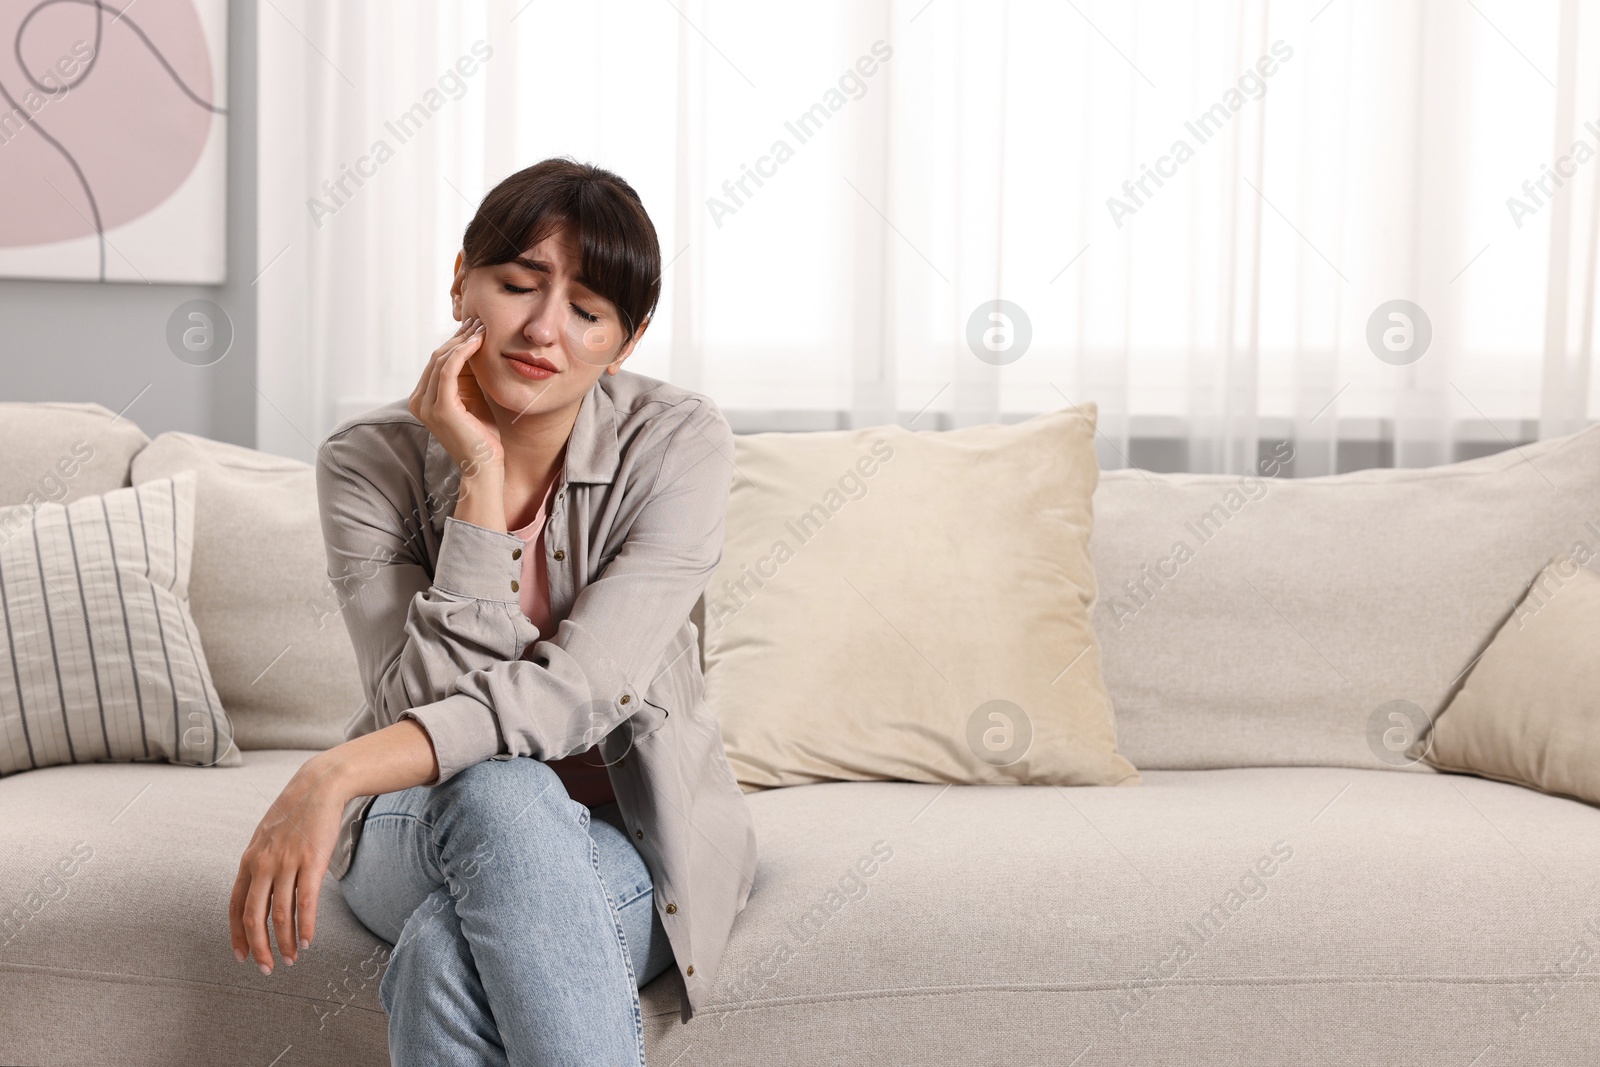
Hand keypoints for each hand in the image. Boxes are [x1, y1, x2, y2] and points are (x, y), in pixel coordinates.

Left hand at [228, 756, 345, 973]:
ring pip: (281, 914)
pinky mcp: (311, 861)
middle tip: (267, 968)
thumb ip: (261, 863)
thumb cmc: (296, 812)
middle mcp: (263, 864)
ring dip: (285, 942)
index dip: (237, 935)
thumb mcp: (267, 837)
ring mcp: (287, 863)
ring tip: (291, 958)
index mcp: (249, 860)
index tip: (243, 956)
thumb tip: (262, 891)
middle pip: (254, 916)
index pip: (236, 906)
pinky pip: (305, 902)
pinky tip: (308, 941)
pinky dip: (306, 926)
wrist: (319, 786)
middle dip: (259, 947)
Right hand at [410, 315, 502, 477]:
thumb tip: (473, 344)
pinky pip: (448, 370)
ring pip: (441, 360)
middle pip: (437, 357)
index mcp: (422, 399)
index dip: (455, 341)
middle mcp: (419, 401)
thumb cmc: (483, 435)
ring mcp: (427, 405)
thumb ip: (467, 376)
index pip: (437, 361)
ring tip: (482, 328)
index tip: (474, 327)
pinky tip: (477, 342)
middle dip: (459, 337)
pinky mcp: (440, 408)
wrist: (485, 466)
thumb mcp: (472, 398)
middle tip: (479, 321)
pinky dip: (463, 352)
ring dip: (463, 341)